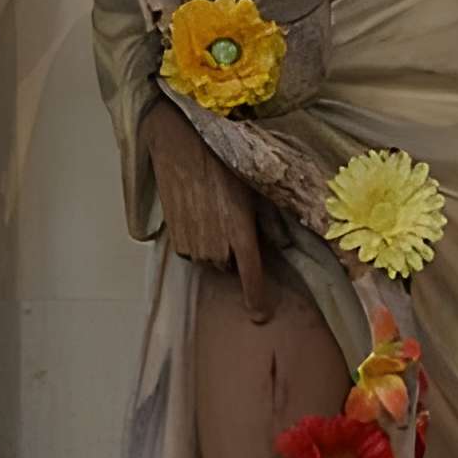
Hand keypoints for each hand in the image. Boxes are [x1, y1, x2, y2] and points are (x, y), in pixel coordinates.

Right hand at [141, 98, 270, 323]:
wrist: (180, 142)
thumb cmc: (222, 159)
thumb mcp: (254, 187)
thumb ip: (270, 220)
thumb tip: (283, 244)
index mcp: (241, 233)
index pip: (251, 278)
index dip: (257, 298)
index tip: (260, 314)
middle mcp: (217, 246)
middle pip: (230, 266)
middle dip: (234, 252)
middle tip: (232, 221)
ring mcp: (193, 244)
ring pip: (210, 258)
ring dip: (215, 245)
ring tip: (213, 211)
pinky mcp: (174, 238)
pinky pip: (191, 250)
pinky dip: (197, 239)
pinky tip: (197, 212)